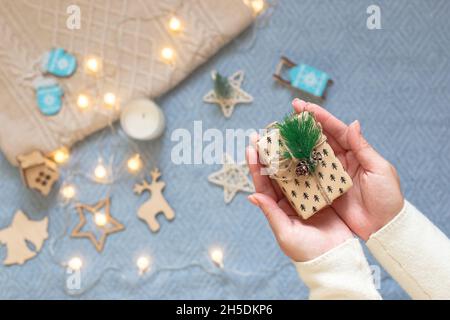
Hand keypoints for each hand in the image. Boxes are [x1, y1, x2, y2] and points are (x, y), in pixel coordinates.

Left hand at [246, 134, 352, 261]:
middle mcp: (289, 199)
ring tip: (284, 134)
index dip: (256, 166)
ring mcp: (306, 194)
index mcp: (278, 207)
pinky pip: (314, 173)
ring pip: (294, 169)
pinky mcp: (322, 193)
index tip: (251, 147)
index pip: (263, 184)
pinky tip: (308, 144)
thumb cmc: (307, 251)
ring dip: (289, 152)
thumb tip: (252, 196)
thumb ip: (271, 213)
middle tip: (265, 133)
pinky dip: (310, 159)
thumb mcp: (286, 234)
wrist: (336, 259)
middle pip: (277, 172)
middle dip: (270, 153)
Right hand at [292, 99, 403, 240]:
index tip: (304, 106)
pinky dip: (295, 167)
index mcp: (355, 152)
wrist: (382, 227)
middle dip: (303, 126)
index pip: (335, 130)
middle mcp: (340, 160)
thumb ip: (362, 147)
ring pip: (310, 155)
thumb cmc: (387, 197)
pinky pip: (307, 175)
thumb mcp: (379, 170)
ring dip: (296, 144)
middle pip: (318, 139)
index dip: (320, 117)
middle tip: (288, 113)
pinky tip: (284, 160)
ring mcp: (330, 175)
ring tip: (280, 134)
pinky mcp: (323, 189)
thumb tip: (353, 123)